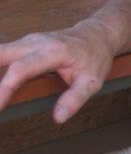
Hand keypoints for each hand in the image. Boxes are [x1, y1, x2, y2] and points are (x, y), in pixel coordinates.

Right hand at [0, 26, 114, 121]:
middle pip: (1, 55)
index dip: (4, 88)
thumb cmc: (95, 57)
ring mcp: (27, 41)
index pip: (21, 69)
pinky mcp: (23, 44)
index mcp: (53, 51)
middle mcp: (36, 42)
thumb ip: (75, 98)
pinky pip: (2, 54)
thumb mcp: (93, 80)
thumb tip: (58, 118)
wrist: (97, 35)